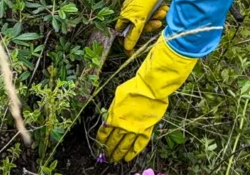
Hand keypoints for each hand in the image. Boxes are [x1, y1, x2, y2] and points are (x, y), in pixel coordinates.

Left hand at [97, 36, 196, 161]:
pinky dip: (133, 153)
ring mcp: (134, 130)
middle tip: (107, 156)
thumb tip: (108, 118)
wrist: (150, 89)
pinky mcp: (145, 131)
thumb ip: (112, 110)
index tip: (99, 145)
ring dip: (118, 154)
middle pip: (112, 142)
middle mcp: (122, 126)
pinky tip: (128, 158)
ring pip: (124, 146)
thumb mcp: (117, 97)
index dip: (101, 141)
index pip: (103, 133)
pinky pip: (138, 145)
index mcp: (113, 117)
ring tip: (115, 160)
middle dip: (108, 150)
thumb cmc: (133, 88)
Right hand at [116, 0, 176, 51]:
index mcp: (124, 18)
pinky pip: (153, 13)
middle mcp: (130, 14)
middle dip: (150, 26)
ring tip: (163, 12)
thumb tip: (127, 48)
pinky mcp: (147, 5)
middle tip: (158, 23)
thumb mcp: (138, 19)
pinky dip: (159, 12)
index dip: (128, 43)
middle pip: (139, 29)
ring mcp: (139, 9)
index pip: (124, 35)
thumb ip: (133, 34)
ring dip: (156, 18)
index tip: (132, 53)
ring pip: (148, 21)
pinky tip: (164, 8)